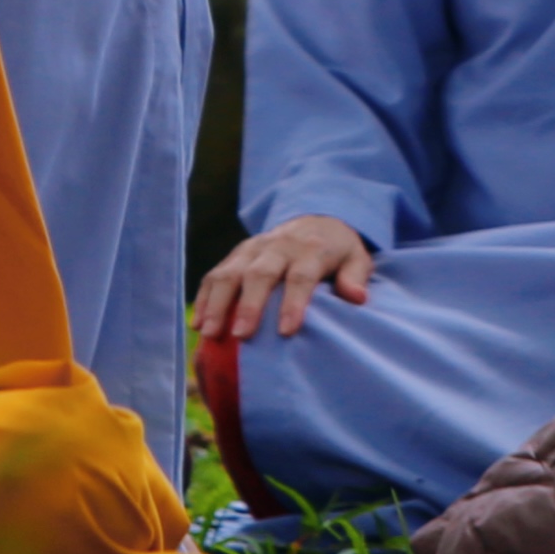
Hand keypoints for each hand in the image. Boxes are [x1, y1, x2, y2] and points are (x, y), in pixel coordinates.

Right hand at [192, 214, 372, 343]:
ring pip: (230, 272)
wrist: (315, 218)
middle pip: (260, 274)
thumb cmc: (336, 250)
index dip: (293, 303)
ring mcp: (253, 249)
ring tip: (209, 333)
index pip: (300, 276)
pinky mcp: (237, 254)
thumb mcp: (356, 257)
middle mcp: (278, 246)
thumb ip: (355, 276)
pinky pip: (216, 273)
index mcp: (310, 249)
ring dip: (218, 303)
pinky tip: (198, 323)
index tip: (286, 332)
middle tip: (240, 335)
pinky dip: (205, 298)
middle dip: (249, 305)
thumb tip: (356, 297)